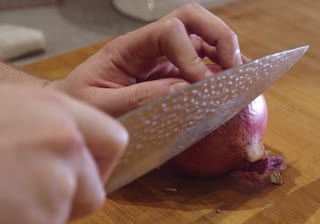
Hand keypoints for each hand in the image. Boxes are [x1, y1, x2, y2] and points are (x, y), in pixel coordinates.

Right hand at [0, 82, 126, 223]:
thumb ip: (39, 126)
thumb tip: (68, 145)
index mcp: (54, 111)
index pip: (113, 140)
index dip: (99, 162)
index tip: (80, 172)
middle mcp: (64, 145)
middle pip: (94, 192)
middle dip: (65, 202)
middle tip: (19, 196)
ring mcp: (53, 189)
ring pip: (60, 223)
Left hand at [52, 2, 243, 116]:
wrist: (78, 110)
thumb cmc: (84, 108)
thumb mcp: (104, 107)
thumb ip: (140, 98)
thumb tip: (185, 90)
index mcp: (129, 48)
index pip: (169, 31)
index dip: (191, 54)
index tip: (201, 85)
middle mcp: (151, 45)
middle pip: (192, 18)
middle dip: (219, 37)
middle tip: (234, 67)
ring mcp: (165, 56)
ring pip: (203, 34)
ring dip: (226, 49)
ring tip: (241, 75)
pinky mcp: (174, 71)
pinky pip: (204, 59)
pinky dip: (222, 66)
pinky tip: (233, 81)